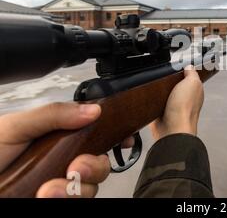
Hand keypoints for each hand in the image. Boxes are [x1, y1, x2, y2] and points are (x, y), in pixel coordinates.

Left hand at [0, 102, 132, 197]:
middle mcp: (63, 165)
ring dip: (76, 189)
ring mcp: (60, 188)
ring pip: (91, 189)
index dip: (115, 138)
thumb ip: (54, 115)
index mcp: (58, 140)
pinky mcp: (57, 201)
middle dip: (94, 166)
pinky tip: (46, 195)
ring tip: (50, 189)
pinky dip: (66, 198)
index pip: (97, 136)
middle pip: (100, 165)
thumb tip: (93, 110)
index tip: (124, 139)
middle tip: (77, 167)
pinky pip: (78, 201)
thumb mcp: (16, 127)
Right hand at [150, 65, 203, 140]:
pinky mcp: (160, 112)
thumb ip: (192, 73)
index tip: (177, 65)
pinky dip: (152, 100)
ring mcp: (172, 106)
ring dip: (160, 89)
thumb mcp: (192, 82)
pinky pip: (154, 102)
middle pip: (174, 83)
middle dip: (169, 80)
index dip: (183, 71)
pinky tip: (152, 97)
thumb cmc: (184, 109)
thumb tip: (189, 66)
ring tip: (158, 86)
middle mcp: (184, 99)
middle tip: (165, 76)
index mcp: (194, 91)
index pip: (189, 77)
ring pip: (164, 92)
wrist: (171, 129)